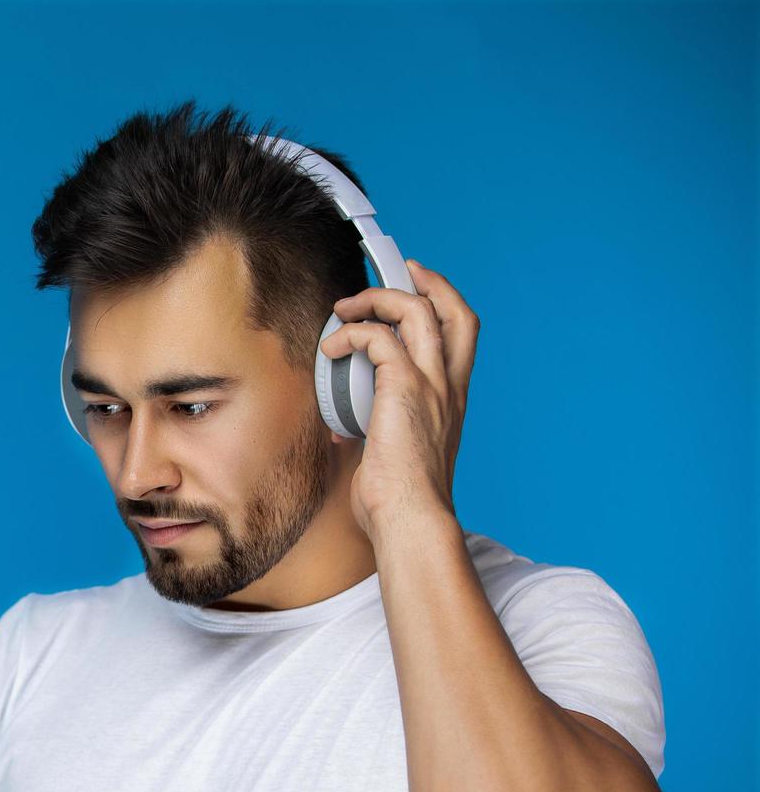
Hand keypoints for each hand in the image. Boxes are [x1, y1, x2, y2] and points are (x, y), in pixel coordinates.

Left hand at [318, 258, 478, 536]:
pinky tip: (331, 350)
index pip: (461, 338)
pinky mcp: (405, 388)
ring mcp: (431, 385)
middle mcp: (448, 387)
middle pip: (455, 312)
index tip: (418, 290)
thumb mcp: (391, 455)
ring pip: (418, 311)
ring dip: (378, 299)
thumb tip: (345, 429)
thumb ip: (376, 432)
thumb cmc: (398, 500)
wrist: (410, 518)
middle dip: (428, 283)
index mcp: (451, 401)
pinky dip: (351, 334)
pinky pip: (378, 338)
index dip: (444, 305)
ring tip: (346, 308)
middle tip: (398, 272)